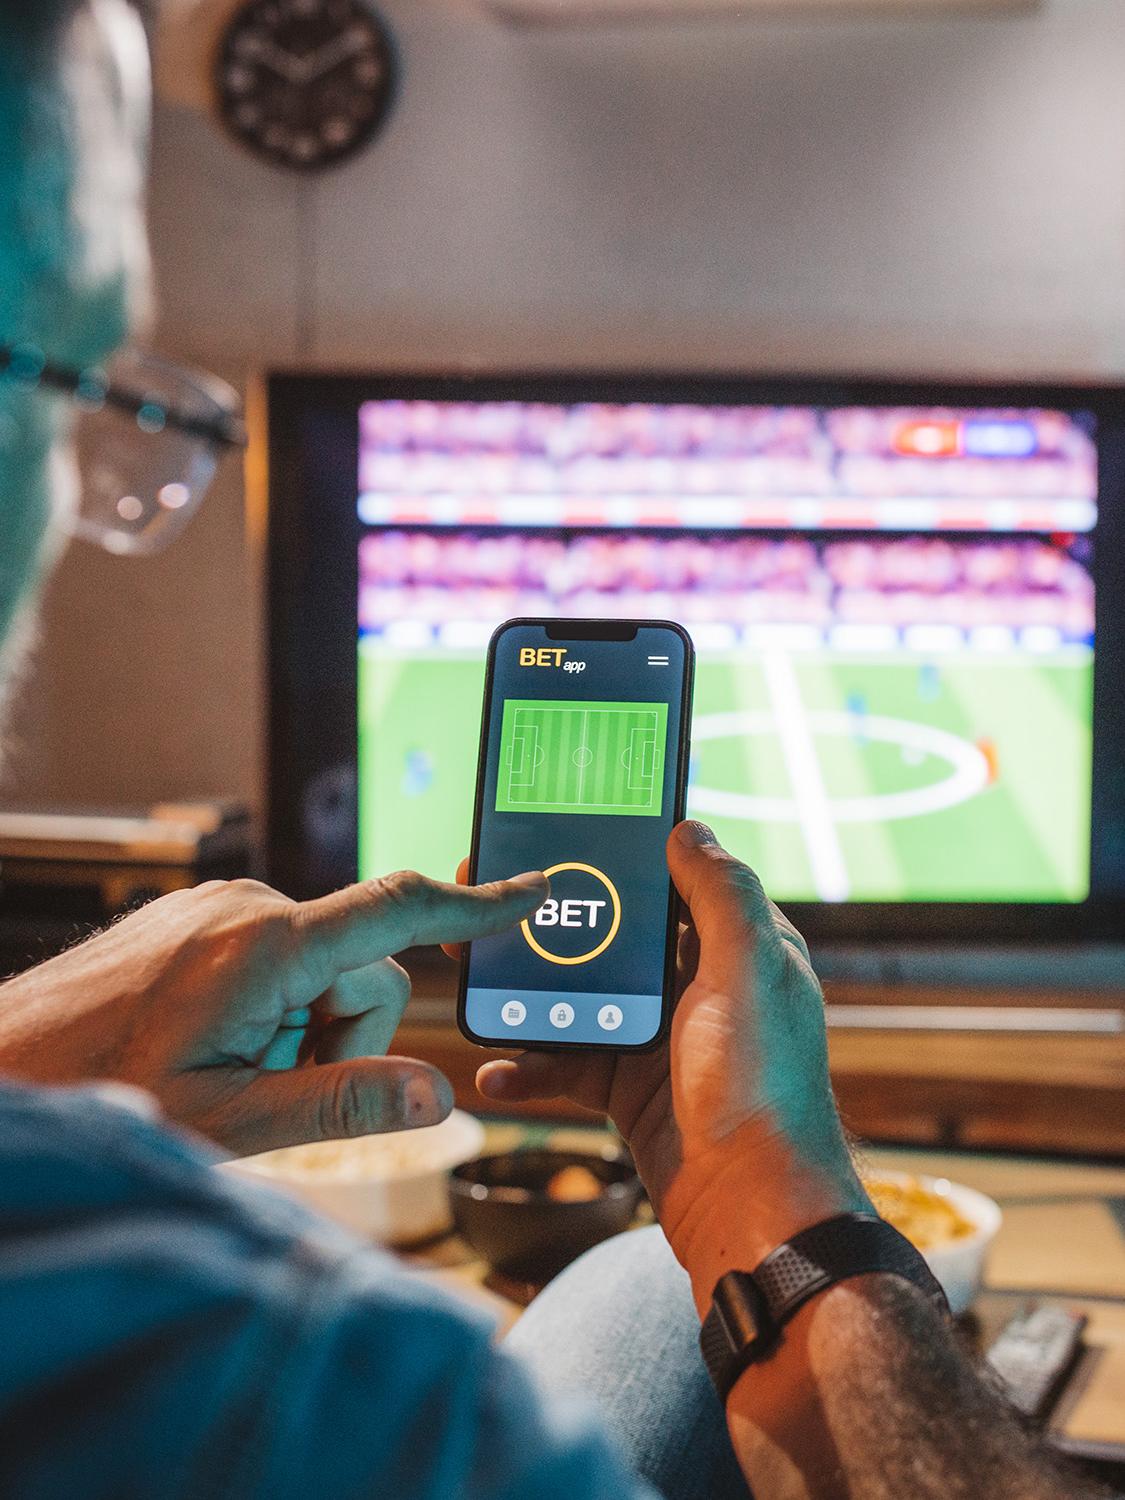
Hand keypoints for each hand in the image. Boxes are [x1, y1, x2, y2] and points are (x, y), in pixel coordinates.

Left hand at [0, 869, 545, 1156]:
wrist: (7, 1059)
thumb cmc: (107, 1092)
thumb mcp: (233, 1122)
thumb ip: (344, 1106)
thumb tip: (439, 1095)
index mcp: (268, 947)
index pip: (399, 912)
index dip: (474, 907)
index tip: (532, 892)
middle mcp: (250, 905)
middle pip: (367, 968)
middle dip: (346, 1036)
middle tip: (274, 1087)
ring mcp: (223, 904)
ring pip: (325, 966)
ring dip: (305, 1026)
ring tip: (235, 1069)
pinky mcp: (205, 913)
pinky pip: (281, 953)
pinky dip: (275, 1004)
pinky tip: (218, 1041)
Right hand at [449, 824, 866, 1308]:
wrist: (752, 1213)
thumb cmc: (760, 1087)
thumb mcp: (748, 971)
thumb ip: (721, 895)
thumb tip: (689, 829)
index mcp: (739, 949)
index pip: (676, 882)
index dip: (623, 857)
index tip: (563, 836)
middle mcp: (703, 988)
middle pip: (616, 937)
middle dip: (556, 923)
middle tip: (490, 904)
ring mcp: (665, 1040)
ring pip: (583, 997)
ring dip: (530, 992)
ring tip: (475, 977)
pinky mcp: (633, 1089)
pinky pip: (570, 1062)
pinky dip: (532, 1065)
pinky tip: (498, 1070)